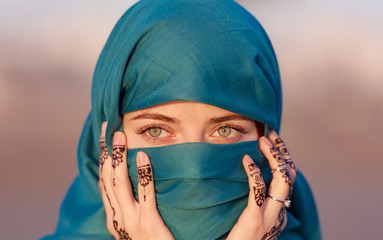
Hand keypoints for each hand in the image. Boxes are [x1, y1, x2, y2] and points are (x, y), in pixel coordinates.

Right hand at [98, 122, 174, 239]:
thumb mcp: (135, 224)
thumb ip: (133, 205)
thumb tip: (134, 179)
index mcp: (113, 217)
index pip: (103, 182)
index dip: (101, 159)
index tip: (103, 138)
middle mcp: (117, 218)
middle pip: (106, 179)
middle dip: (106, 152)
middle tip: (110, 128)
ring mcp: (131, 222)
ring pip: (118, 184)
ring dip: (118, 157)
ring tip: (121, 137)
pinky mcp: (148, 224)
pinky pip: (145, 195)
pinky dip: (143, 174)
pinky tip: (143, 156)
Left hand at [227, 130, 297, 239]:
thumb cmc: (238, 237)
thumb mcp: (251, 217)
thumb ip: (254, 200)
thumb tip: (247, 175)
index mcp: (279, 210)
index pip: (288, 178)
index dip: (284, 157)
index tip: (273, 139)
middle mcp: (279, 212)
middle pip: (290, 176)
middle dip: (282, 152)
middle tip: (270, 134)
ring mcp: (270, 217)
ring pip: (282, 181)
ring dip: (274, 157)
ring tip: (262, 140)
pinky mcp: (255, 220)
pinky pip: (259, 191)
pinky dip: (255, 172)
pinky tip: (246, 159)